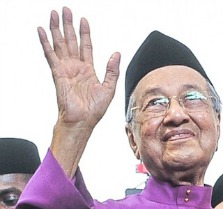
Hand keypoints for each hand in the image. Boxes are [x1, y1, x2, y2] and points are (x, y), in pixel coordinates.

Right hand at [38, 7, 119, 129]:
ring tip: (54, 14)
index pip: (86, 46)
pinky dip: (46, 42)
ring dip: (57, 29)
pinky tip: (42, 31)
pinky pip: (50, 55)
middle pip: (71, 41)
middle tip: (66, 10)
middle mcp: (76, 67)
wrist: (83, 121)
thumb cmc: (94, 110)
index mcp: (88, 70)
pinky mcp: (58, 73)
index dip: (84, 33)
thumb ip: (112, 71)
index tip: (83, 20)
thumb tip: (116, 54)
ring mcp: (66, 69)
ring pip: (60, 44)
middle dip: (68, 25)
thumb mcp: (109, 89)